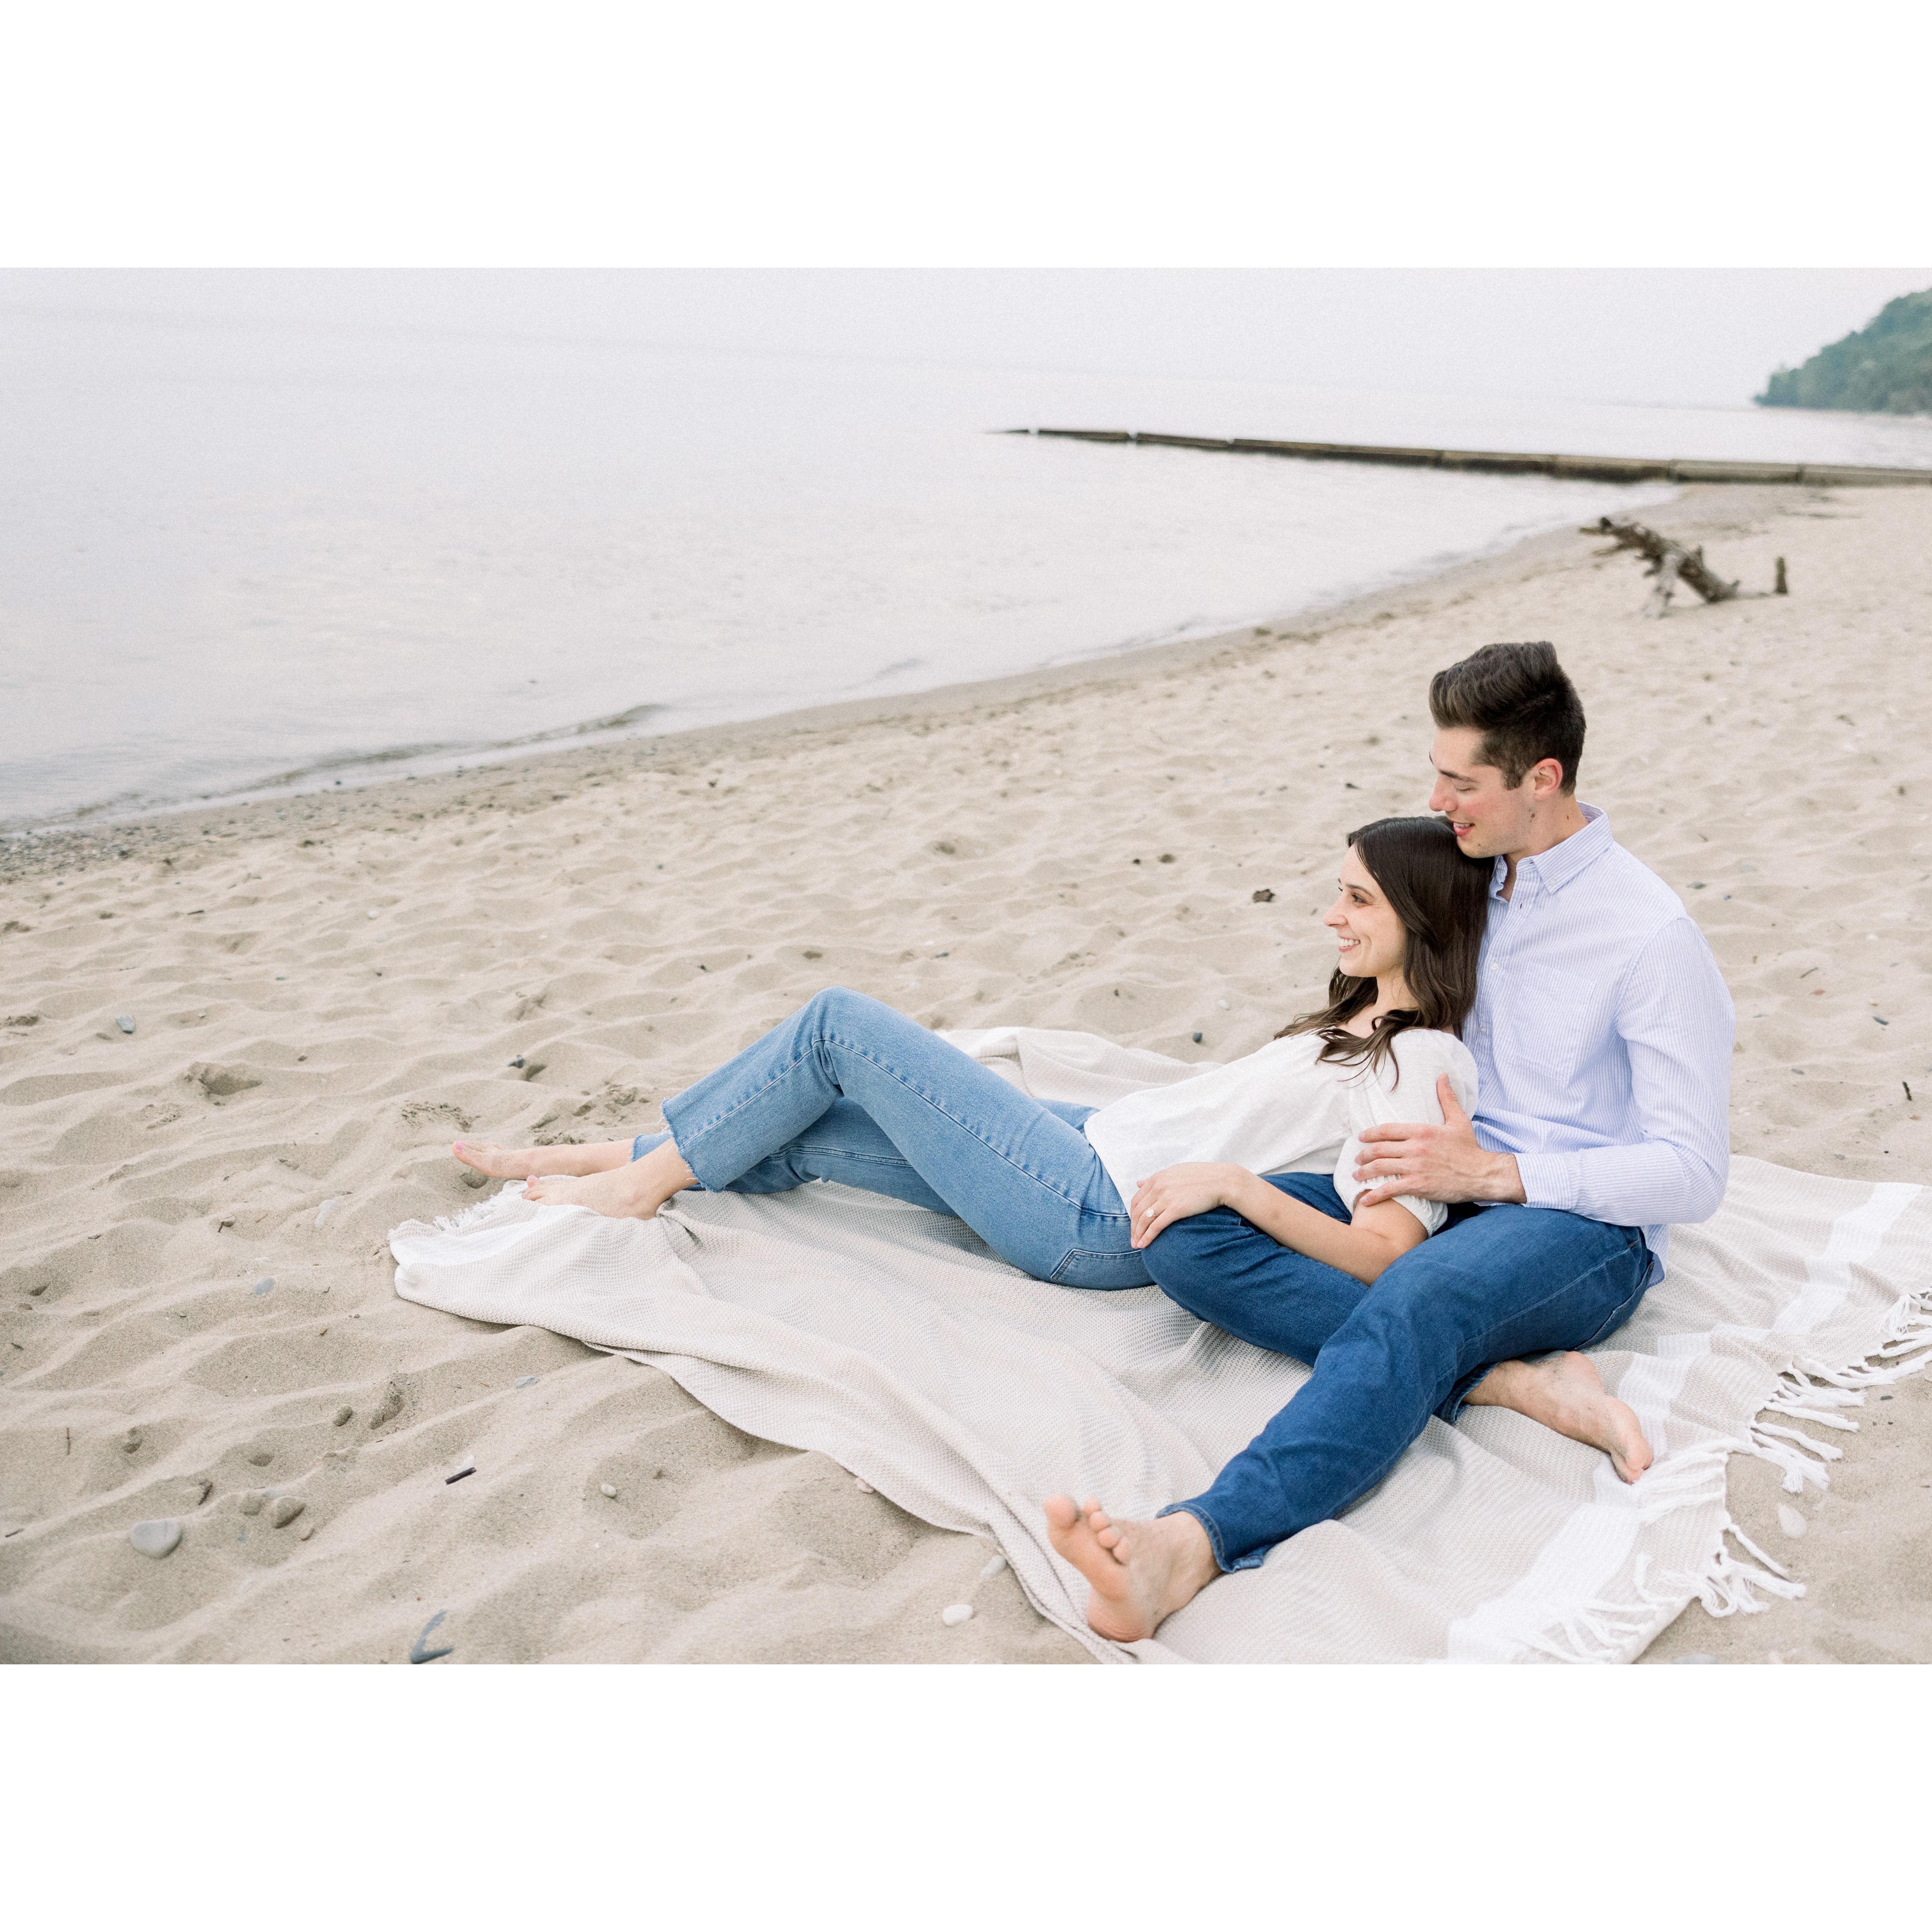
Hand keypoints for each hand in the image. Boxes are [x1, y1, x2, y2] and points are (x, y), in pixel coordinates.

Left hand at [1127, 1163, 1251, 1247]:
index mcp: (1157, 1178)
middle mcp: (1158, 1187)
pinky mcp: (1175, 1209)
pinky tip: (1144, 1245)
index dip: (1133, 1215)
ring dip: (1138, 1234)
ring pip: (1144, 1220)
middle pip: (1137, 1211)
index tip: (1134, 1225)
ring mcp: (1166, 1198)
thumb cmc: (1202, 1177)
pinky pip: (1155, 1226)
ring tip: (1137, 1245)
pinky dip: (1147, 1237)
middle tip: (1132, 1239)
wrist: (1222, 1181)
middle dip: (1133, 1227)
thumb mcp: (1175, 1172)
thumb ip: (1156, 1179)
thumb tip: (1139, 1183)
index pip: (1137, 1199)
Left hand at [1353, 1074, 1524, 1207]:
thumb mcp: (1458, 1120)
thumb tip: (1442, 1076)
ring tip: (1357, 1175)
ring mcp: (1415, 1167)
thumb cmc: (1470, 1149)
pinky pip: (1390, 1190)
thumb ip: (1446, 1098)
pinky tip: (1365, 1200)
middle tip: (1357, 1159)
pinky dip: (1374, 1195)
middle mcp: (1414, 1148)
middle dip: (1363, 1155)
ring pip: (1380, 1168)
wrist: (1482, 1174)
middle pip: (1379, 1149)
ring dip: (1364, 1172)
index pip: (1387, 1130)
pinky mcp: (1418, 1186)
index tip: (1361, 1138)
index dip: (1370, 1134)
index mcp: (1421, 1131)